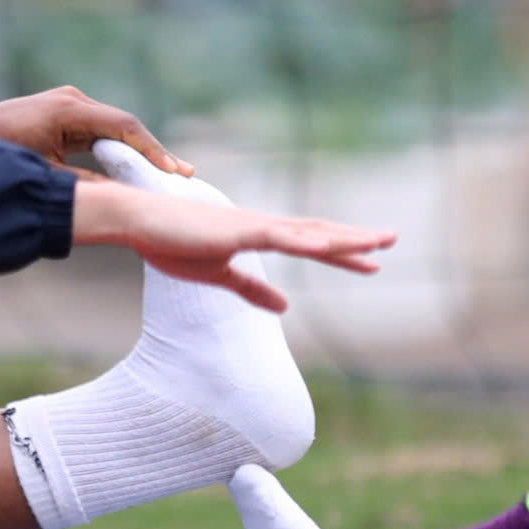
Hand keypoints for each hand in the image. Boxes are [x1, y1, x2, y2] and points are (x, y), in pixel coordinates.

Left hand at [0, 86, 192, 175]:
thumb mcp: (43, 174)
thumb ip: (82, 184)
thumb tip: (119, 199)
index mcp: (69, 110)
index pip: (123, 127)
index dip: (152, 150)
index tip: (174, 172)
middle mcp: (72, 100)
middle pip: (124, 126)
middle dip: (152, 151)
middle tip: (183, 175)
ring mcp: (68, 103)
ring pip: (114, 128)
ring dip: (137, 150)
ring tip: (168, 173)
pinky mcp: (63, 112)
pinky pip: (99, 130)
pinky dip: (117, 147)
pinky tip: (135, 166)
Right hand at [72, 181, 392, 312]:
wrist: (138, 223)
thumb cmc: (170, 244)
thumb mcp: (218, 273)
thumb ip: (252, 289)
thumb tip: (285, 306)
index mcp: (258, 235)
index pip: (309, 243)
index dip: (342, 253)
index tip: (371, 262)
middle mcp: (263, 225)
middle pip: (319, 232)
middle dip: (356, 239)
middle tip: (391, 241)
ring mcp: (252, 225)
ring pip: (308, 232)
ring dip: (343, 238)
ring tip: (376, 243)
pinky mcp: (237, 231)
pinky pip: (278, 236)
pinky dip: (305, 241)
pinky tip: (328, 246)